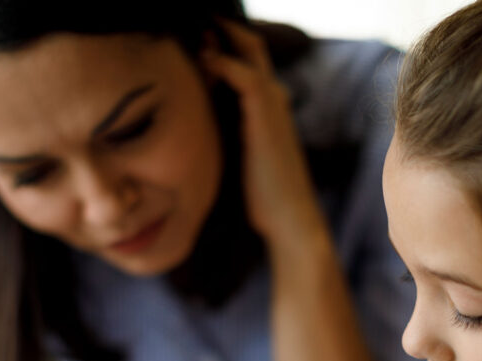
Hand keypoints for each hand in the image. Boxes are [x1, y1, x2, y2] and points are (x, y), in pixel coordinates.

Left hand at [201, 22, 328, 251]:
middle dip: (223, 29)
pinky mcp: (267, 118)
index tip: (193, 35)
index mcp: (267, 107)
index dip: (222, 43)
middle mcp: (274, 98)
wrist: (288, 219)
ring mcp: (273, 105)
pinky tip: (203, 59)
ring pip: (249, 52)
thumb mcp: (239, 157)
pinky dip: (224, 63)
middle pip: (250, 46)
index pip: (246, 59)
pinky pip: (246, 77)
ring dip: (221, 35)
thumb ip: (225, 135)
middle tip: (193, 20)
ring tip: (195, 25)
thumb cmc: (263, 196)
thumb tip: (195, 128)